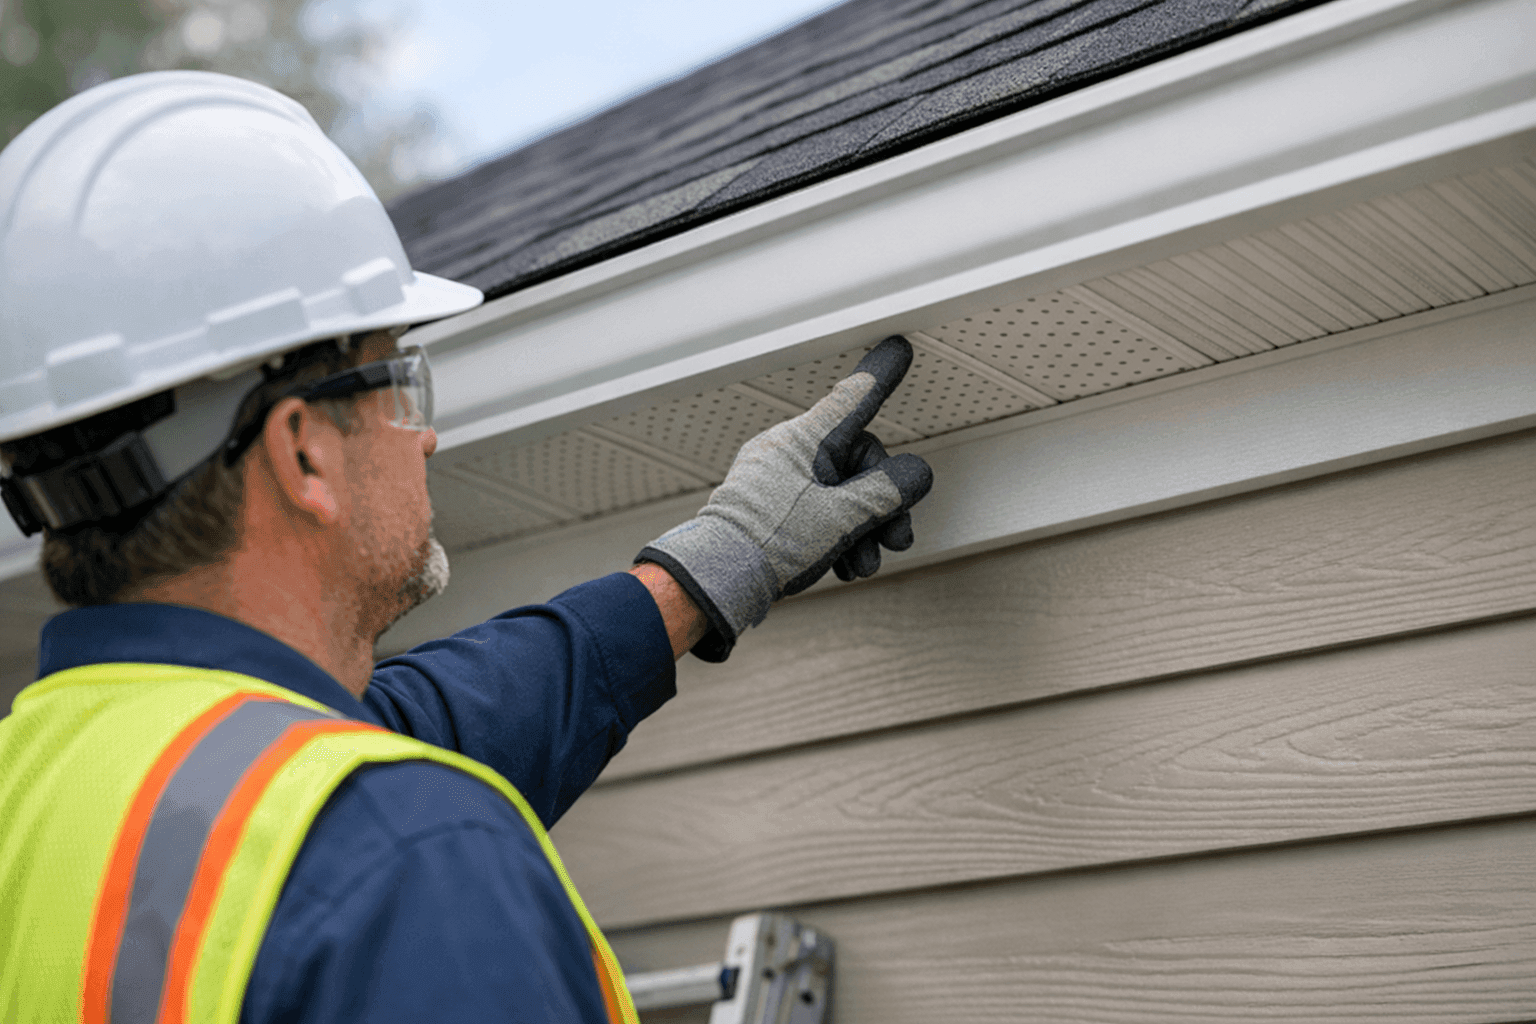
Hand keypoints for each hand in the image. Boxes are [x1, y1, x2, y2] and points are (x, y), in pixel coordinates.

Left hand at [636, 336, 933, 660]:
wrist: (716, 583)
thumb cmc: (767, 544)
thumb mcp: (841, 519)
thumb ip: (885, 492)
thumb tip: (916, 472)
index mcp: (804, 440)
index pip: (854, 398)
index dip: (881, 374)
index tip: (898, 350)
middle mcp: (789, 451)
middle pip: (857, 461)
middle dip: (883, 503)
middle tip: (897, 539)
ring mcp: (778, 479)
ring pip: (840, 491)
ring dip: (862, 529)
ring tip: (862, 565)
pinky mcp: (771, 507)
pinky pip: (817, 509)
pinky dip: (837, 535)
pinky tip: (842, 566)